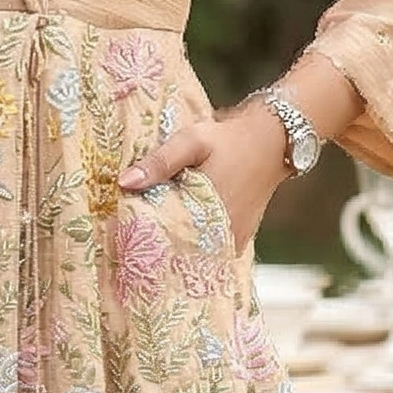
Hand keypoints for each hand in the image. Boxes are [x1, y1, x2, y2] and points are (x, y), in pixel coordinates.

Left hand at [117, 102, 290, 253]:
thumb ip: (159, 163)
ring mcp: (232, 241)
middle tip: (128, 240)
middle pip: (178, 250)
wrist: (271, 142)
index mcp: (206, 212)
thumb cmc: (227, 139)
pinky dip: (192, 245)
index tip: (121, 234)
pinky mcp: (239, 240)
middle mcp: (222, 234)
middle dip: (155, 245)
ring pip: (194, 253)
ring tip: (148, 238)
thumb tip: (124, 183)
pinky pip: (210, 251)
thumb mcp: (190, 142)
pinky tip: (175, 234)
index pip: (165, 238)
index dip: (141, 237)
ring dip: (174, 246)